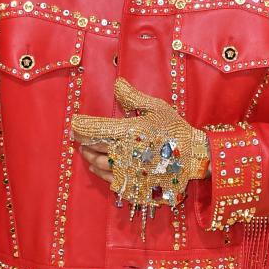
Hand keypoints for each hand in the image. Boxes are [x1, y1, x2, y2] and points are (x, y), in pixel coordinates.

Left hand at [72, 78, 210, 214]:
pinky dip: (100, 172)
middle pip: (92, 147)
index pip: (94, 129)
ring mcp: (128, 172)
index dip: (80, 126)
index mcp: (129, 132)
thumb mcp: (158, 108)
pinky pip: (109, 180)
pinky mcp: (134, 185)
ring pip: (98, 165)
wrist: (194, 159)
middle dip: (82, 141)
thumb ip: (134, 97)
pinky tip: (97, 166)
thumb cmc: (176, 131)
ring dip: (89, 156)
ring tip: (86, 151)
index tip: (74, 122)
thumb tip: (117, 84)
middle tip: (77, 137)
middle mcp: (125, 153)